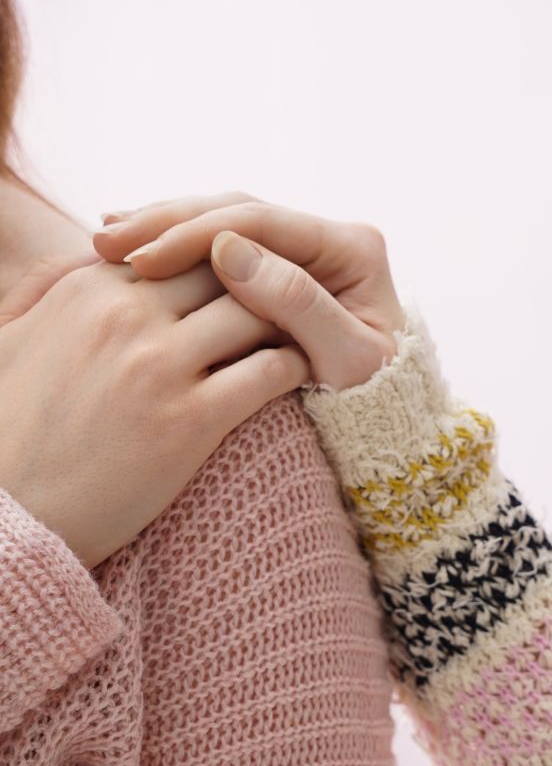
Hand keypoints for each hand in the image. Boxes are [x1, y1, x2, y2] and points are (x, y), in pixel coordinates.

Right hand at [0, 259, 307, 567]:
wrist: (10, 518)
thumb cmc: (13, 427)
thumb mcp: (13, 338)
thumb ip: (54, 286)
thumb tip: (92, 254)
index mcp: (91, 288)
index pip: (182, 247)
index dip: (222, 261)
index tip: (249, 280)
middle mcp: (127, 315)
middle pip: (226, 269)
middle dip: (263, 281)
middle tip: (297, 301)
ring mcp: (159, 366)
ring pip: (256, 311)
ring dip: (288, 320)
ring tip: (308, 335)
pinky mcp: (190, 420)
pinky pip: (270, 371)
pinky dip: (296, 367)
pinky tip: (302, 376)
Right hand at [93, 192, 405, 390]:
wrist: (387, 415)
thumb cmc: (372, 397)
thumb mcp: (346, 359)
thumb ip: (296, 303)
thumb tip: (228, 252)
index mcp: (353, 247)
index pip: (262, 222)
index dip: (195, 235)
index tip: (141, 260)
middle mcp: (330, 236)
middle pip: (238, 212)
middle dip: (169, 222)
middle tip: (106, 241)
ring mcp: (307, 249)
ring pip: (226, 223)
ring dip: (166, 229)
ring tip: (107, 241)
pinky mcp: (285, 268)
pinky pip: (225, 248)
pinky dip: (180, 249)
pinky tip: (135, 257)